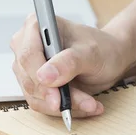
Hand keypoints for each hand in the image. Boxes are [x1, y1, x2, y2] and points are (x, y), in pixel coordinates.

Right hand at [10, 14, 132, 116]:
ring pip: (35, 96)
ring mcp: (28, 68)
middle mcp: (26, 46)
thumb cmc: (101, 48)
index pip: (28, 56)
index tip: (56, 97)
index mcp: (36, 27)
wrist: (109, 59)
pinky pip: (42, 104)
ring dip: (65, 105)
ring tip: (91, 104)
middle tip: (85, 103)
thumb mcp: (90, 53)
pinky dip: (65, 108)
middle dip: (57, 97)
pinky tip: (86, 105)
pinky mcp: (34, 85)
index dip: (39, 79)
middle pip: (29, 79)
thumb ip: (69, 62)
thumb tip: (45, 76)